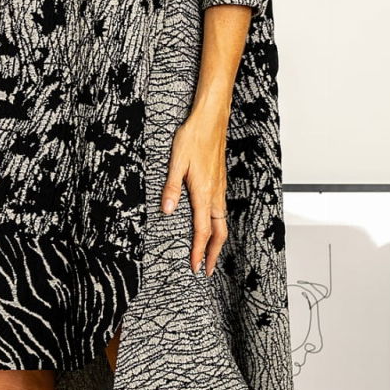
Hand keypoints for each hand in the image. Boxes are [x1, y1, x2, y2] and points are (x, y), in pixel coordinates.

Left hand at [159, 111, 228, 274]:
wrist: (211, 119)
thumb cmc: (193, 137)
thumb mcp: (176, 161)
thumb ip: (171, 188)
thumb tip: (167, 210)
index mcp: (204, 192)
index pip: (203, 231)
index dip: (199, 251)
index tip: (195, 267)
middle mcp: (215, 194)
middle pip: (219, 232)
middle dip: (214, 253)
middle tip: (208, 270)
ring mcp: (219, 188)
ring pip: (222, 222)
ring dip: (217, 241)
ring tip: (210, 254)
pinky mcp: (219, 182)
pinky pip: (221, 211)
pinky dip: (218, 226)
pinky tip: (211, 226)